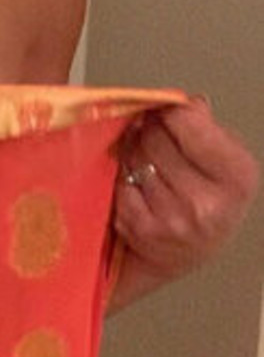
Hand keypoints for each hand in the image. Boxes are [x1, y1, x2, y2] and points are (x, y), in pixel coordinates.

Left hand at [111, 95, 259, 295]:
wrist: (188, 254)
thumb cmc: (210, 202)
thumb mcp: (227, 163)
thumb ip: (208, 128)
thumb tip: (186, 102)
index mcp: (237, 178)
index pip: (190, 123)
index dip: (172, 111)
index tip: (169, 111)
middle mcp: (206, 203)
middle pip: (157, 138)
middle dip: (151, 129)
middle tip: (153, 130)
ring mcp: (171, 220)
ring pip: (135, 158)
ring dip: (134, 150)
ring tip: (147, 155)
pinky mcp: (141, 230)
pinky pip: (120, 182)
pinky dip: (124, 176)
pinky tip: (137, 179)